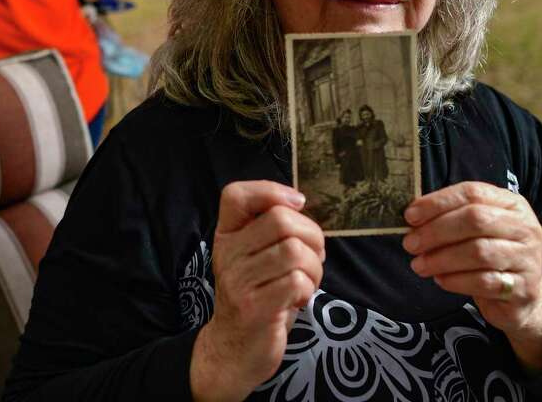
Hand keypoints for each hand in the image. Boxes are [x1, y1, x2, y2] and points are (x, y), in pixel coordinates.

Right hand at [191, 181, 324, 401]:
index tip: (298, 204)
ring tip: (308, 281)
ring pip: (295, 252)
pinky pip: (297, 282)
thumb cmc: (255, 296)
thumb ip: (270, 230)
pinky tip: (299, 298)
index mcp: (227, 235)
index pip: (235, 195)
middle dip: (312, 236)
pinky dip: (308, 289)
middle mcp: (227, 254)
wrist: (233, 349)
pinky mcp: (253, 307)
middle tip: (313, 256)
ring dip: (314, 267)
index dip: (271, 190)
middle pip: (281, 220)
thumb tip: (300, 204)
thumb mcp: (252, 257)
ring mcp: (238, 281)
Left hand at [403, 182, 541, 371]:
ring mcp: (528, 258)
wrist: (520, 298)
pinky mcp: (523, 288)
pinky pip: (484, 282)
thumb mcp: (477, 231)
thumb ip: (451, 218)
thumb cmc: (490, 256)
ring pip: (479, 252)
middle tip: (411, 244)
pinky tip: (440, 280)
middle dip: (436, 231)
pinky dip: (456, 281)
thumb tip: (412, 219)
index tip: (410, 216)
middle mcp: (525, 227)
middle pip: (476, 220)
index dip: (438, 202)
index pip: (472, 193)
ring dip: (441, 258)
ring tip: (419, 265)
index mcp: (512, 204)